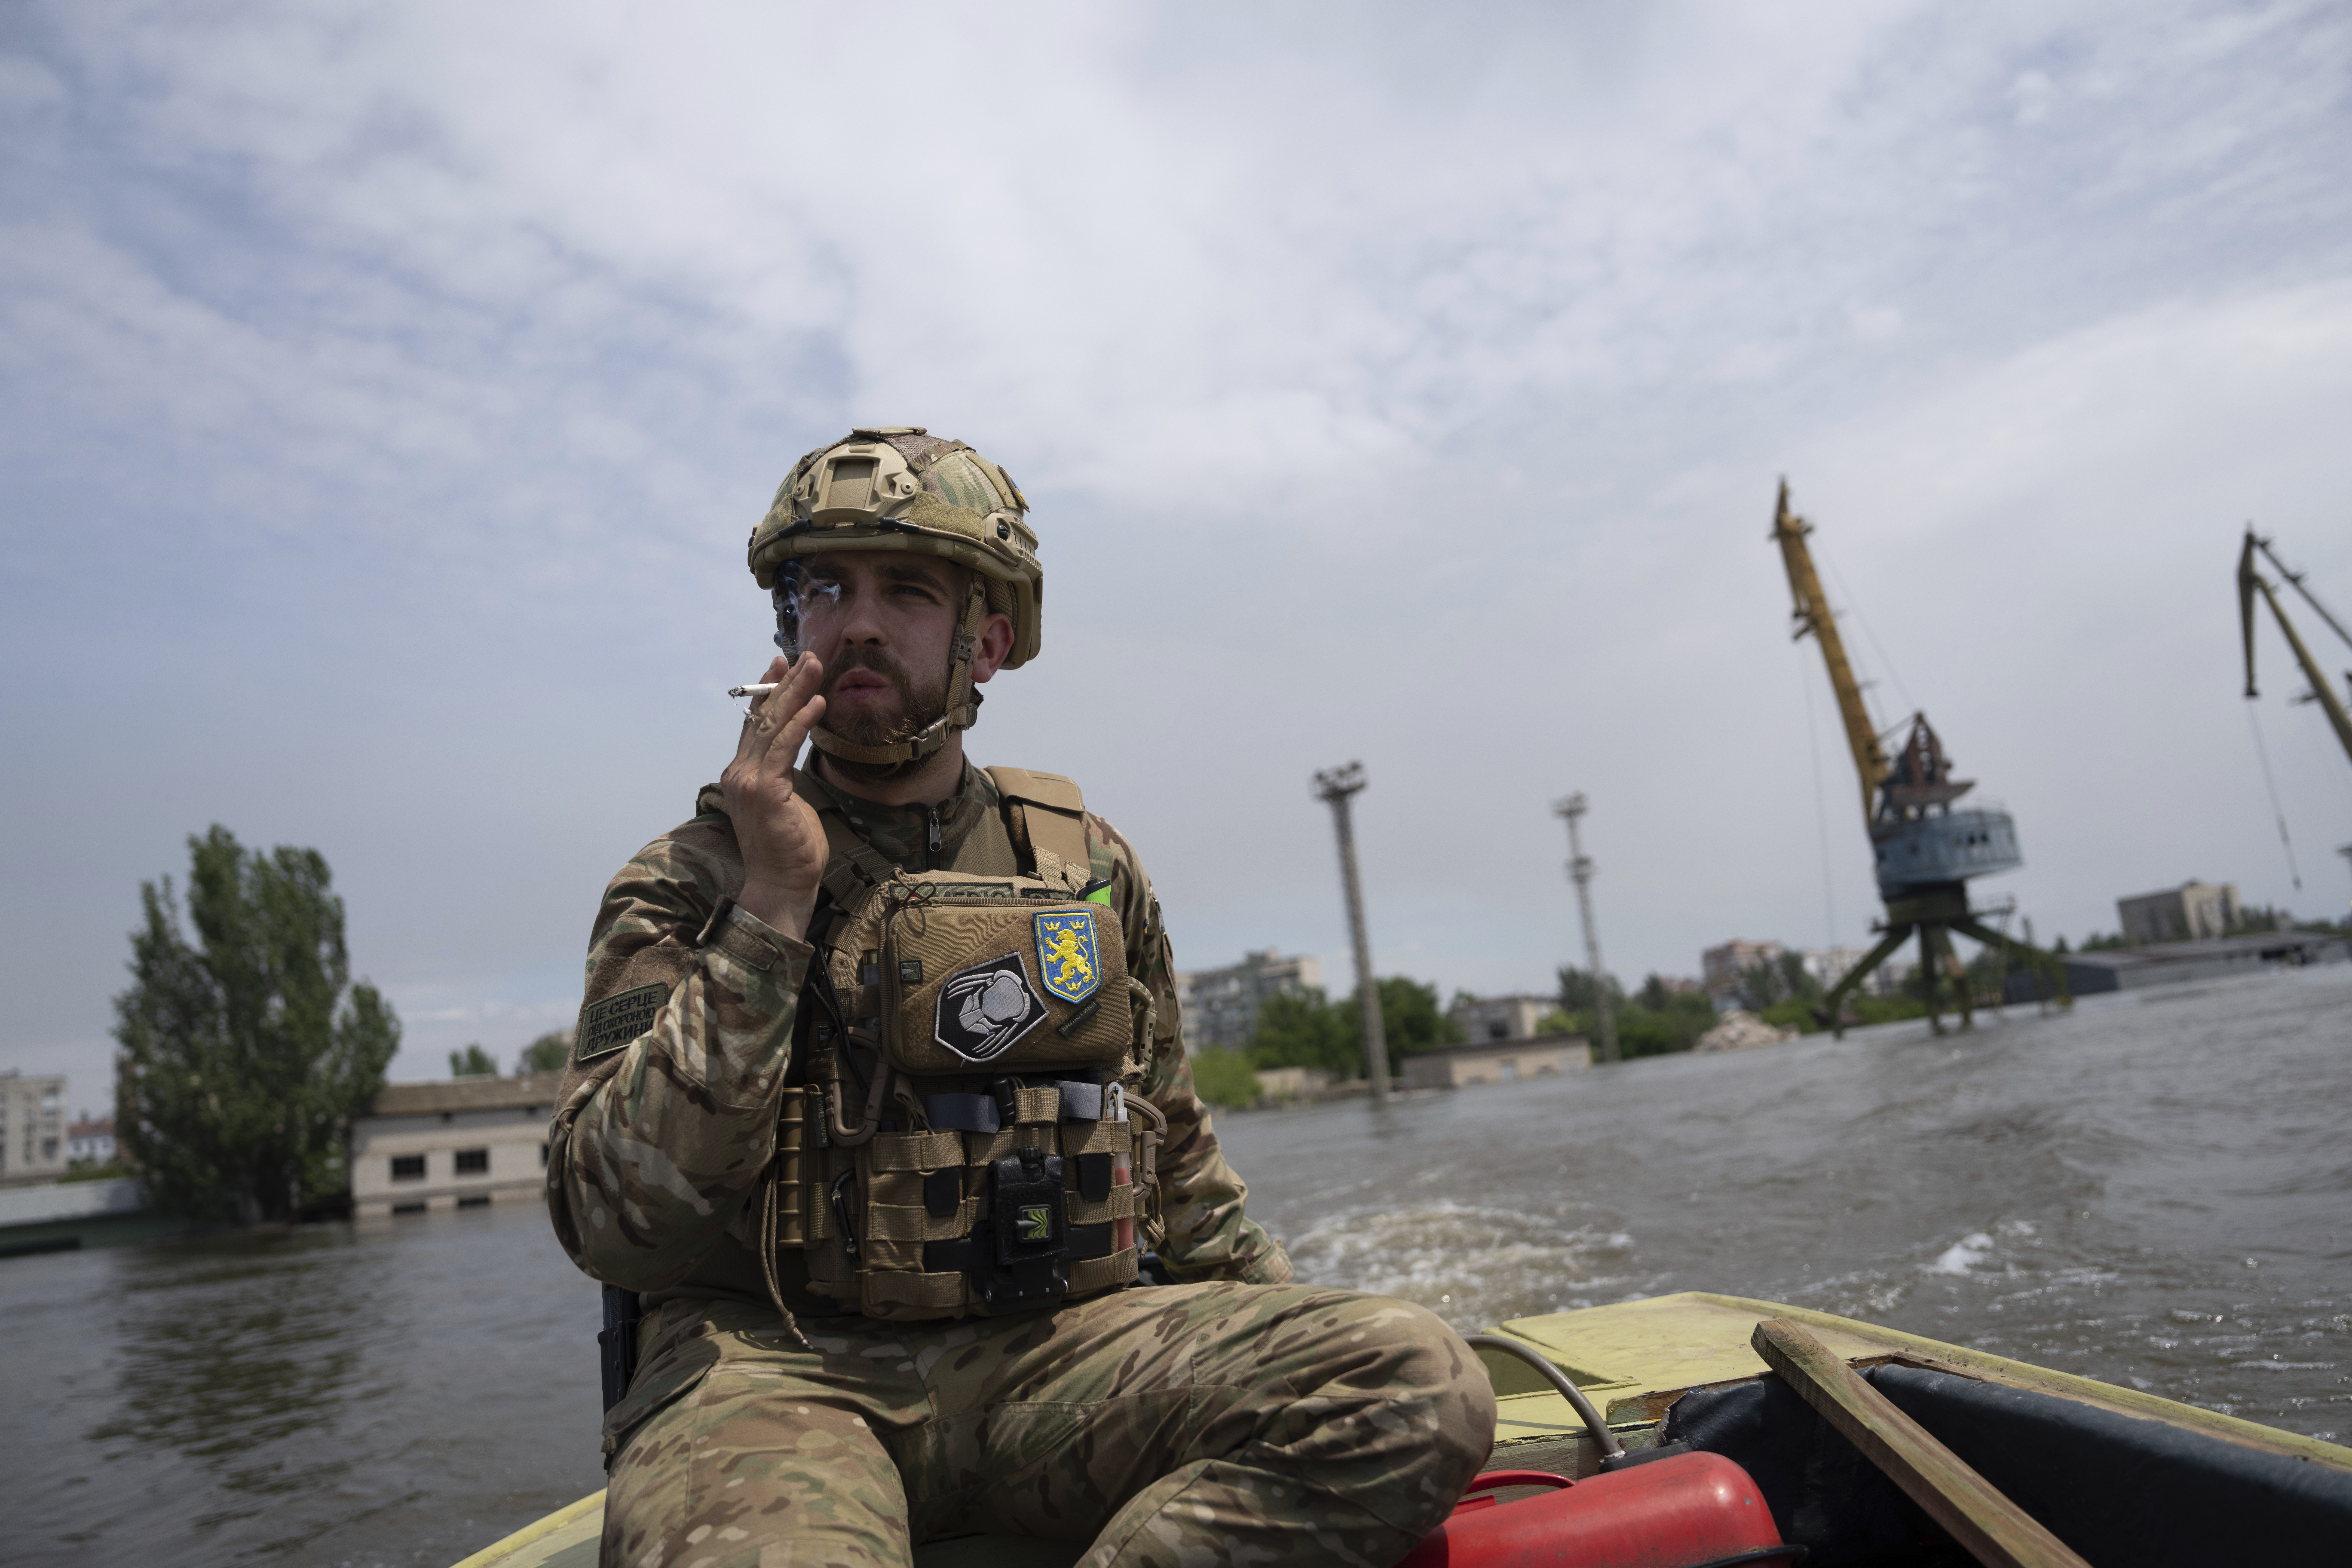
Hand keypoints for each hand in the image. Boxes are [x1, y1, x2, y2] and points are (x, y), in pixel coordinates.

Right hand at [721, 653, 827, 938]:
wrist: (781, 885)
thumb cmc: (789, 848)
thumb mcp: (785, 801)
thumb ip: (781, 776)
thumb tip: (791, 757)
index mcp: (741, 775)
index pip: (754, 726)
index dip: (767, 693)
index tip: (780, 666)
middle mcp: (739, 774)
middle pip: (762, 718)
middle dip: (784, 684)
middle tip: (803, 656)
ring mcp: (748, 782)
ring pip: (773, 726)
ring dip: (795, 693)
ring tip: (813, 666)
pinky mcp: (765, 791)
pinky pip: (784, 747)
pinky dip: (800, 722)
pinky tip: (816, 702)